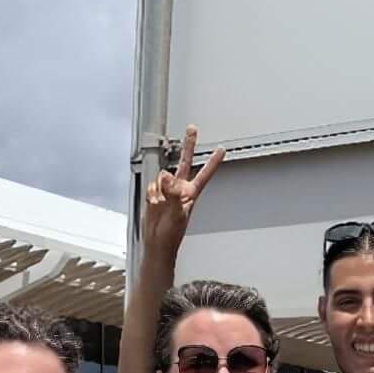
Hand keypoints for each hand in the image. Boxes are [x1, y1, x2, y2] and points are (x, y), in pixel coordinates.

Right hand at [141, 124, 224, 257]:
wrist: (156, 243)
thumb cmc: (171, 235)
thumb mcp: (176, 214)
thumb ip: (173, 194)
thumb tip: (168, 178)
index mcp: (191, 194)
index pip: (205, 174)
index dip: (213, 162)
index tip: (222, 150)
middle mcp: (180, 189)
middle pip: (185, 161)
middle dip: (188, 145)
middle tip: (192, 129)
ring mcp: (167, 191)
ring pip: (162, 176)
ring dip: (159, 187)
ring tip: (161, 204)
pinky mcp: (155, 194)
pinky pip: (151, 185)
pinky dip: (151, 194)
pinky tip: (155, 204)